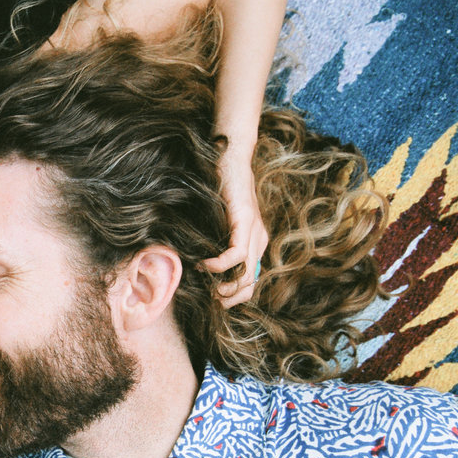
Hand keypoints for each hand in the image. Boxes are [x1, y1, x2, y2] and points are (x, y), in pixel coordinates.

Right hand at [202, 148, 268, 306]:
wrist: (229, 158)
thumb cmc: (218, 189)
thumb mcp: (217, 223)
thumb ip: (215, 242)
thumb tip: (197, 269)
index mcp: (255, 243)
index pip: (251, 283)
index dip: (233, 298)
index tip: (211, 298)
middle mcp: (259, 241)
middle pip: (250, 285)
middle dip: (228, 298)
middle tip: (207, 297)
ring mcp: (255, 232)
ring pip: (247, 275)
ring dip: (223, 285)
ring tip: (204, 281)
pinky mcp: (246, 222)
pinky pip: (236, 255)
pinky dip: (218, 265)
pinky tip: (203, 263)